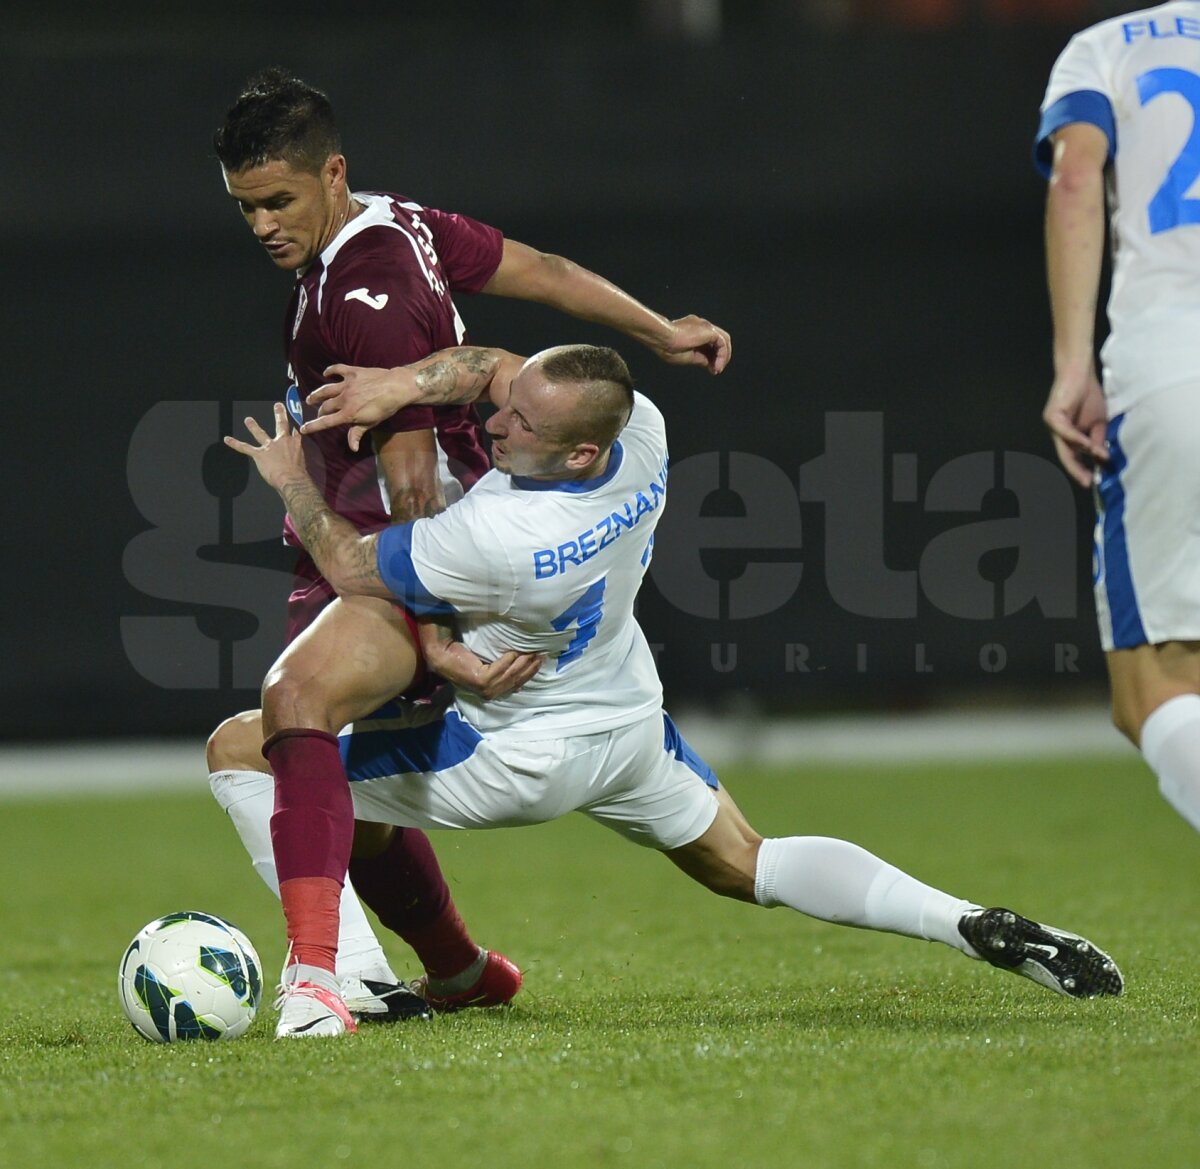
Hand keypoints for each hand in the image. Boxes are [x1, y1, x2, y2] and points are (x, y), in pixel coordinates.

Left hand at [224, 402, 307, 489]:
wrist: (292, 479)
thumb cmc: (299, 474)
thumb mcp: (303, 462)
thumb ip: (298, 457)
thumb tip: (297, 462)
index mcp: (295, 444)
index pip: (296, 430)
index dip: (296, 422)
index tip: (296, 416)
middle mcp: (282, 441)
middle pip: (281, 424)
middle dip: (280, 414)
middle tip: (278, 406)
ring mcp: (269, 447)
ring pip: (260, 433)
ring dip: (253, 426)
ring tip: (248, 420)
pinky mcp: (259, 454)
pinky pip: (245, 448)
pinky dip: (235, 443)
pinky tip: (227, 439)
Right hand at [302, 363, 420, 447]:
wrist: (396, 387)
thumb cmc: (386, 408)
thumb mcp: (371, 423)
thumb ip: (358, 433)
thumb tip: (352, 448)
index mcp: (347, 414)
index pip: (326, 422)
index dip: (313, 426)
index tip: (303, 429)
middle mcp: (343, 399)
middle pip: (325, 406)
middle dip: (319, 411)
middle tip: (318, 413)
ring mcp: (346, 385)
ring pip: (326, 389)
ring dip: (317, 394)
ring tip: (311, 398)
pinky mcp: (352, 372)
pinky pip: (336, 370)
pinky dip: (330, 371)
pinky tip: (325, 373)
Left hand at [425, 639, 544, 700]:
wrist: (442, 654)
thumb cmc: (462, 658)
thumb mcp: (485, 670)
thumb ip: (501, 676)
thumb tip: (521, 686)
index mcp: (492, 692)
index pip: (516, 684)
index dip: (530, 673)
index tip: (541, 660)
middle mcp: (489, 693)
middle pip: (516, 680)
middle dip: (530, 668)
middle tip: (541, 655)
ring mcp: (484, 688)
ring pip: (510, 675)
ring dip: (522, 663)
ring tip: (531, 652)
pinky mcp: (480, 680)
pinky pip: (499, 669)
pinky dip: (507, 661)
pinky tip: (513, 652)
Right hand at [650, 315, 731, 374]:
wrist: (663, 338)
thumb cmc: (666, 346)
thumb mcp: (686, 357)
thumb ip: (699, 358)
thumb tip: (709, 363)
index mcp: (693, 330)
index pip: (709, 343)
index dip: (713, 356)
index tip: (711, 368)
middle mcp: (701, 326)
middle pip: (718, 341)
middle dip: (720, 356)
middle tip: (716, 370)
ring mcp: (705, 326)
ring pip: (724, 340)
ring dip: (723, 356)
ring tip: (718, 369)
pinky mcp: (709, 330)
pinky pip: (722, 343)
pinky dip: (722, 356)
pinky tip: (716, 366)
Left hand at [1042, 369, 1108, 487]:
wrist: (1080, 372)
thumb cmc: (1088, 396)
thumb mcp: (1099, 423)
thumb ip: (1098, 440)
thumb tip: (1104, 458)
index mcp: (1068, 437)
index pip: (1074, 458)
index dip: (1083, 470)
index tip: (1095, 482)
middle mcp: (1058, 434)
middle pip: (1066, 457)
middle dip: (1077, 471)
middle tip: (1088, 483)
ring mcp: (1053, 426)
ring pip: (1067, 446)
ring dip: (1083, 455)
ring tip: (1098, 463)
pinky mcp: (1052, 416)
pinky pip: (1065, 432)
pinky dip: (1077, 440)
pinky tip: (1088, 446)